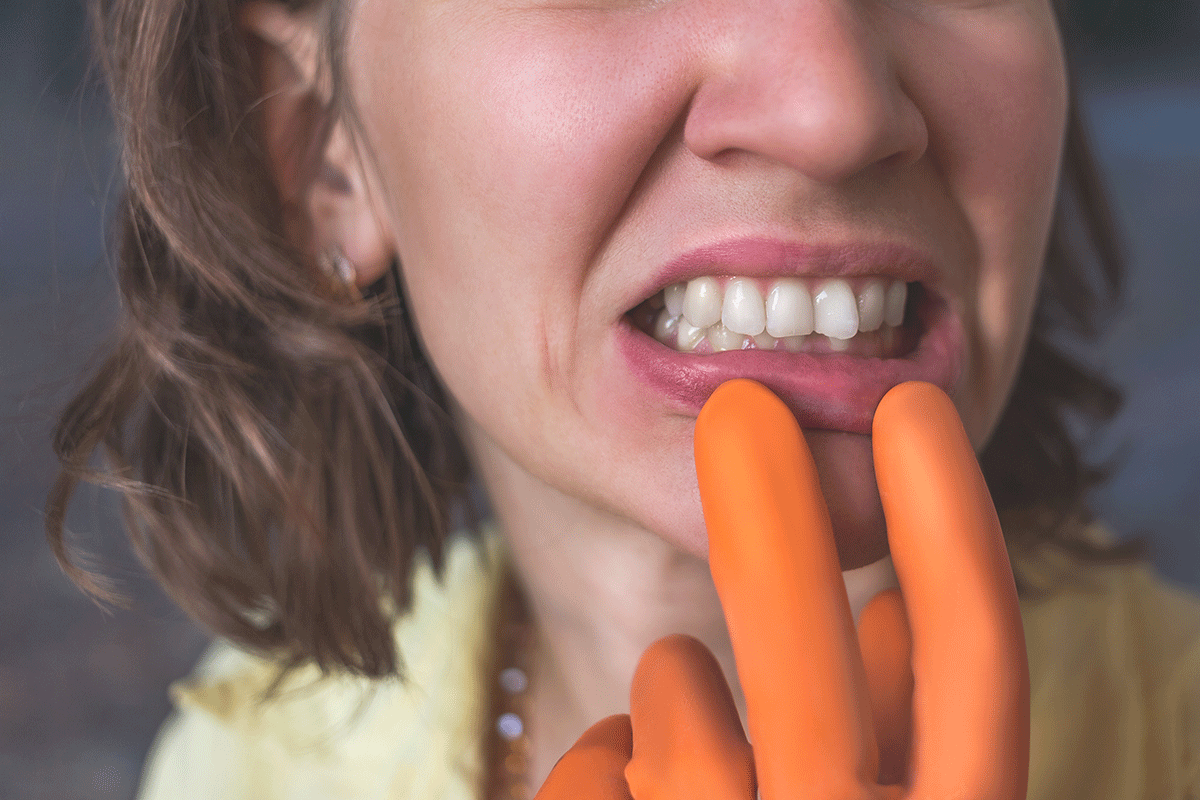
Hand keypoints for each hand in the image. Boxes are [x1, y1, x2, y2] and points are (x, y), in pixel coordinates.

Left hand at [535, 380, 1028, 799]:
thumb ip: (893, 733)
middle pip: (808, 674)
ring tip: (697, 763)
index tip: (914, 410)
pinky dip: (610, 764)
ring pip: (674, 698)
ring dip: (680, 696)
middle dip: (775, 527)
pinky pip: (595, 757)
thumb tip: (887, 614)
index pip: (971, 671)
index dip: (951, 534)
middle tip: (738, 409)